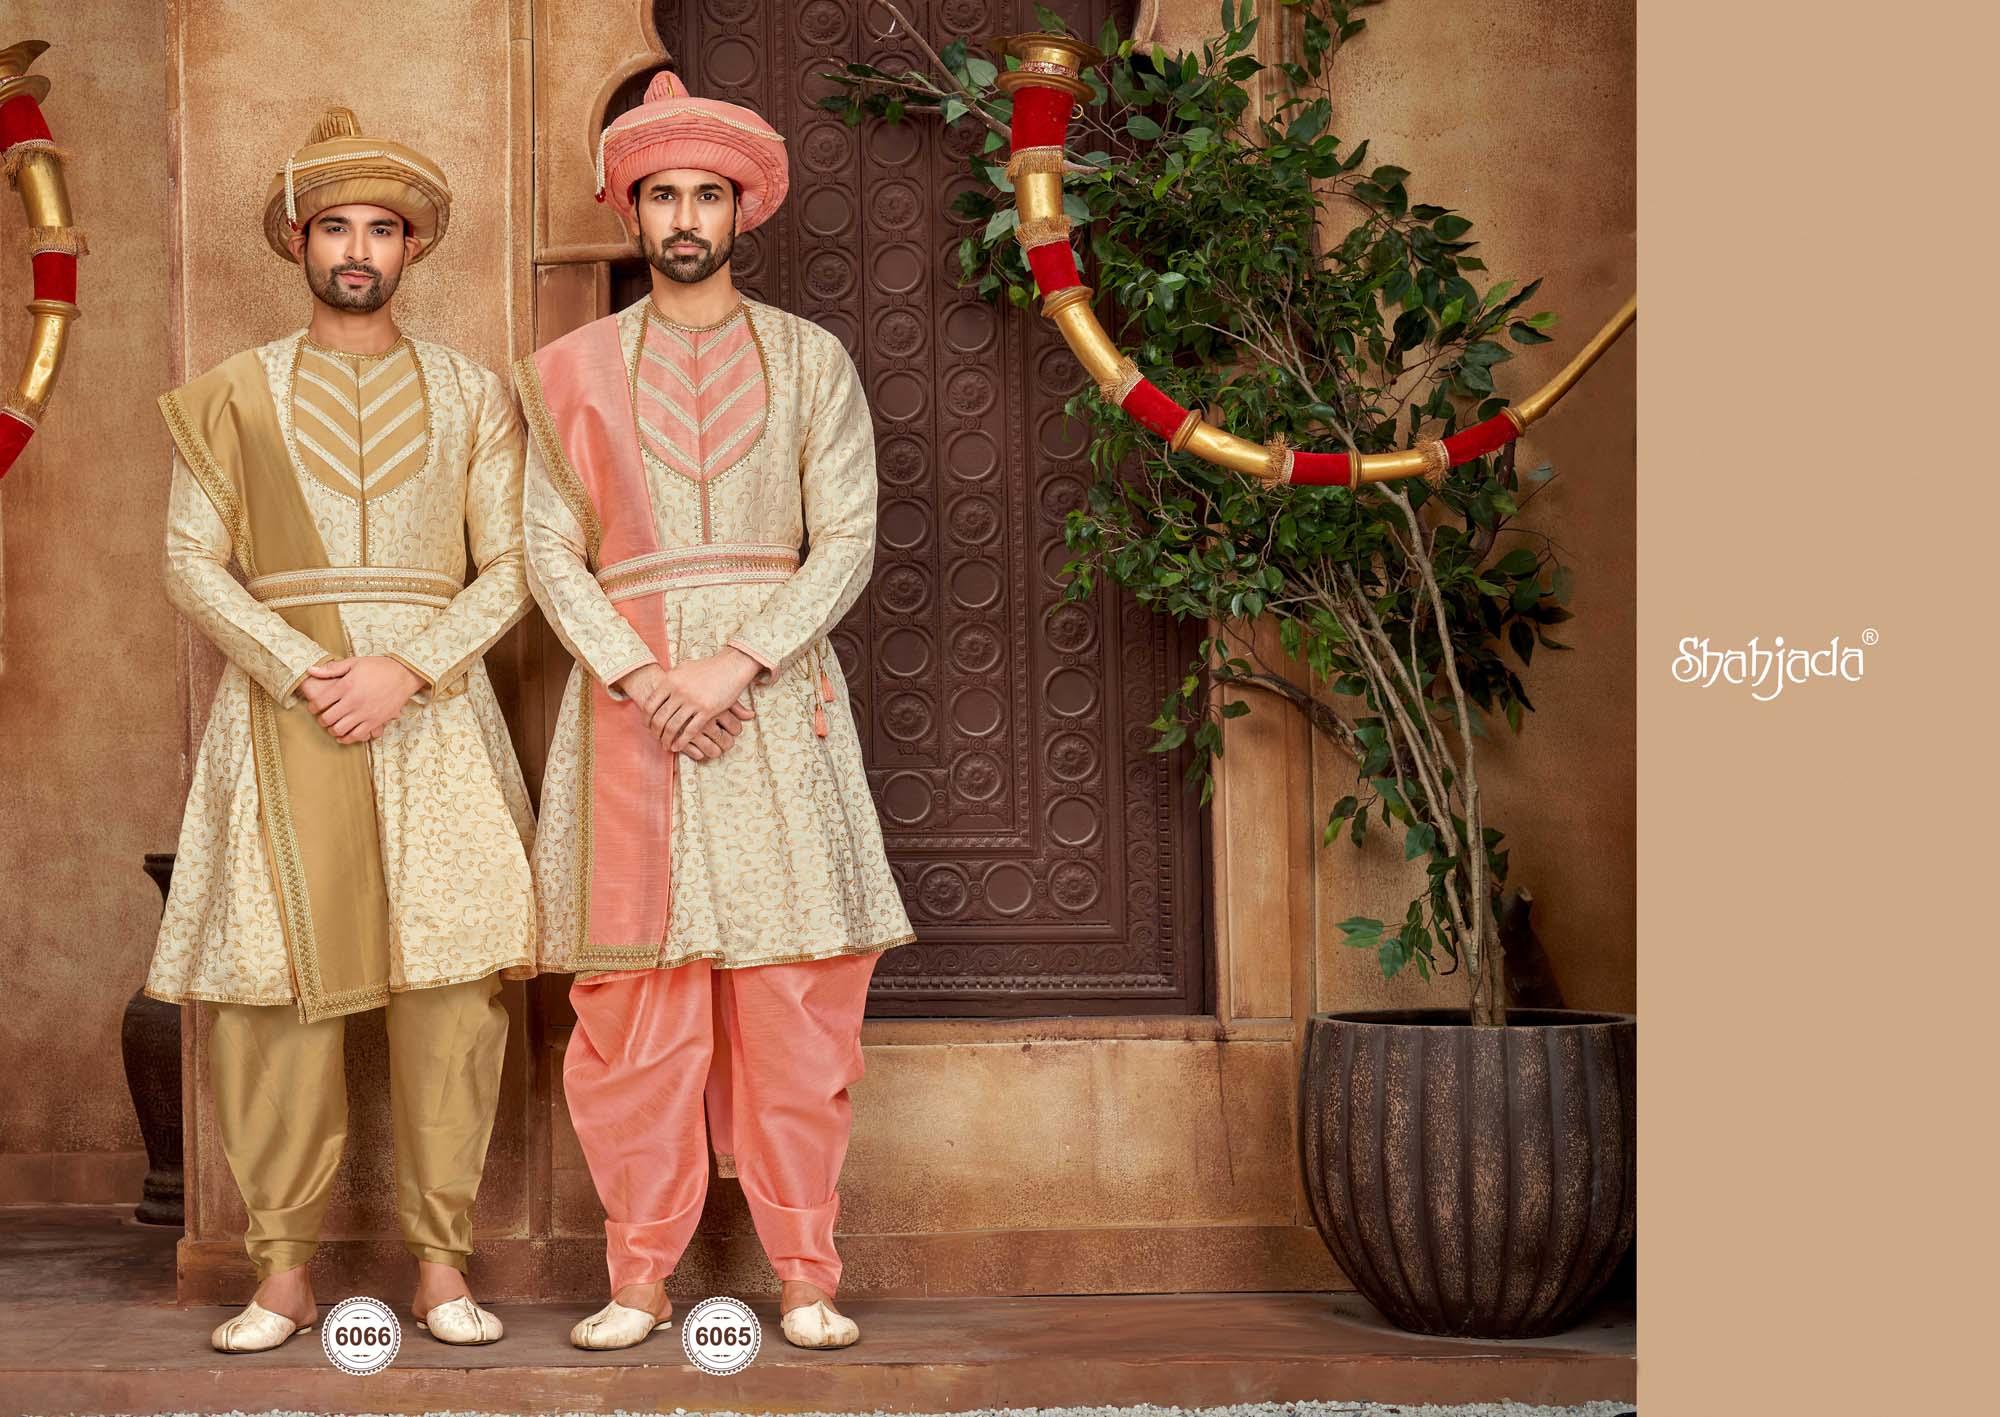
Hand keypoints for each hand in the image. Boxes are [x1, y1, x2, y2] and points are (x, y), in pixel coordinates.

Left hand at [300, 656, 424, 744]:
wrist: (404, 674)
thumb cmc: (379, 667)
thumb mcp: (354, 662)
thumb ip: (332, 669)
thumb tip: (310, 670)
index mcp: (346, 686)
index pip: (320, 703)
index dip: (312, 707)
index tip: (313, 707)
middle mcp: (353, 701)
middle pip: (328, 719)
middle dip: (321, 720)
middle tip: (323, 718)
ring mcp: (365, 713)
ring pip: (340, 729)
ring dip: (333, 730)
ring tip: (333, 726)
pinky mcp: (376, 721)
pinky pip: (357, 735)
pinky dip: (347, 738)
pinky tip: (344, 735)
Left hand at [648, 648, 760, 759]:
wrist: (731, 666)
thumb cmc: (708, 667)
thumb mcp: (683, 668)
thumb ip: (671, 679)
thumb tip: (660, 684)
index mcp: (670, 681)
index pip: (650, 705)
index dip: (647, 719)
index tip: (648, 726)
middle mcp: (679, 691)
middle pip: (659, 718)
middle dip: (656, 732)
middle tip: (656, 738)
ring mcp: (693, 701)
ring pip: (673, 727)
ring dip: (667, 739)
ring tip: (666, 745)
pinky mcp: (707, 710)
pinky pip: (690, 730)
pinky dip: (682, 741)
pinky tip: (678, 746)